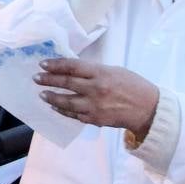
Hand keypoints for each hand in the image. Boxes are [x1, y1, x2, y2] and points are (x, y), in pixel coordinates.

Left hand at [36, 58, 159, 136]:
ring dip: (52, 97)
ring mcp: (94, 106)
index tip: (43, 64)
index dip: (56, 65)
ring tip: (42, 94)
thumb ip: (95, 72)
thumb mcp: (115, 71)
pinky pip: (74, 114)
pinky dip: (63, 110)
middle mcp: (95, 89)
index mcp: (101, 73)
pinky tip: (56, 106)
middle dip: (48, 80)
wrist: (148, 109)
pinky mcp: (95, 119)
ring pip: (67, 102)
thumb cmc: (133, 86)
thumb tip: (74, 70)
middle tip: (36, 78)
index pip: (73, 67)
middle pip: (66, 83)